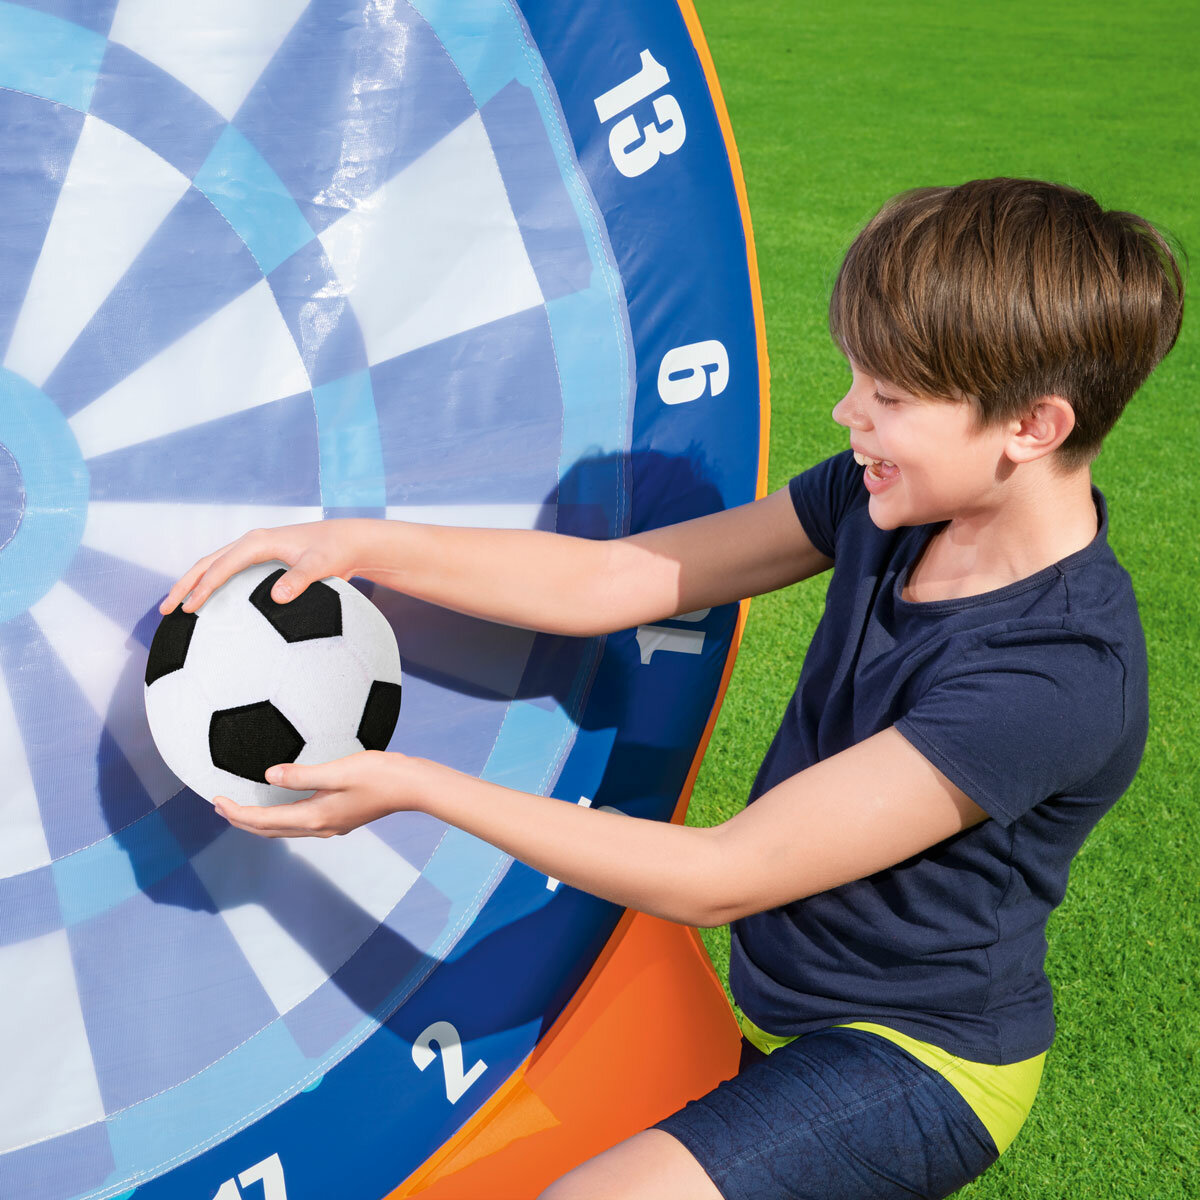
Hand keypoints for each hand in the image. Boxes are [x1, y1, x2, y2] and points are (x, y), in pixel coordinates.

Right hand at [158, 519, 367, 614]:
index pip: (221, 567)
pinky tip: (209, 605)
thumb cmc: (335, 551)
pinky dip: (212, 585)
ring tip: (177, 608)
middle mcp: (252, 543)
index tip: (188, 609)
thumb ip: (300, 580)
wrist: (348, 541)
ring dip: (194, 585)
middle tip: (166, 610)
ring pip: (214, 566)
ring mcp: (256, 551)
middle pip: (208, 563)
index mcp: (258, 542)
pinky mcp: (262, 560)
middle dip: (185, 585)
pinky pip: (229, 572)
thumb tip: (277, 597)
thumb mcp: (321, 566)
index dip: (203, 588)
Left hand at [212, 750, 417, 838]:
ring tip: (240, 808)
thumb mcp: (338, 770)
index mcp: (314, 817)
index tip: (215, 800)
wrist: (411, 786)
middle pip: (269, 830)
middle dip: (241, 820)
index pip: (263, 820)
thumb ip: (302, 774)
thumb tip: (269, 775)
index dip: (236, 812)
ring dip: (258, 820)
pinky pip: (297, 823)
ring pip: (282, 828)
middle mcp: (319, 827)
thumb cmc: (379, 775)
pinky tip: (279, 804)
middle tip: (218, 805)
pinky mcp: (339, 818)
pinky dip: (278, 816)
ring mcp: (330, 825)